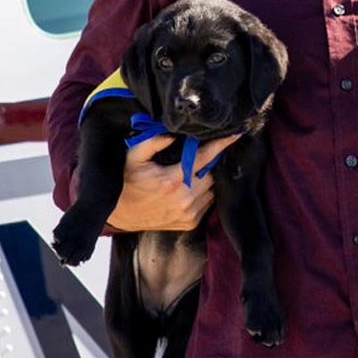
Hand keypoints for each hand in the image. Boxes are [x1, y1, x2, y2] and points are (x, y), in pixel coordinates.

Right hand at [107, 133, 237, 231]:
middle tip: (200, 156)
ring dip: (207, 179)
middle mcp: (184, 199)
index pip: (204, 158)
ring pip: (212, 189)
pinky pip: (208, 203)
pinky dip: (204, 193)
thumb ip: (153, 142)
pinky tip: (192, 187)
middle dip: (209, 163)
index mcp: (172, 180)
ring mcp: (189, 213)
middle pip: (211, 174)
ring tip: (194, 173)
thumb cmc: (130, 181)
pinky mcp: (191, 223)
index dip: (220, 145)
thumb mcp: (134, 156)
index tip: (235, 135)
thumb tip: (173, 134)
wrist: (122, 213)